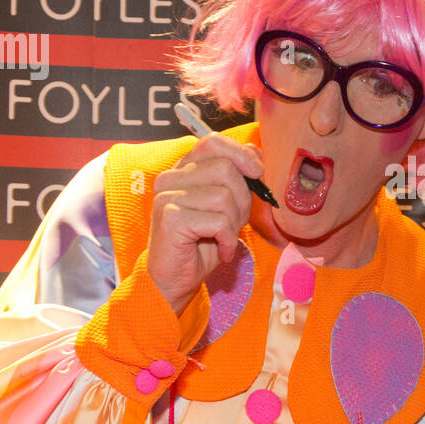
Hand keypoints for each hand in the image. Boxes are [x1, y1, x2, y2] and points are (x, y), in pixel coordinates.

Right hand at [146, 134, 264, 313]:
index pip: (213, 142)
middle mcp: (170, 178)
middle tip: (235, 223)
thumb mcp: (228, 207)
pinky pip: (219, 221)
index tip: (257, 173)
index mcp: (183, 170)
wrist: (176, 281)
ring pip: (224, 196)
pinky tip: (221, 251)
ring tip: (224, 239)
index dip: (240, 154)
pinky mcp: (170, 217)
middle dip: (243, 199)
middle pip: (225, 169)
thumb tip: (255, 151)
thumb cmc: (202, 244)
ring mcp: (167, 196)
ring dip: (234, 224)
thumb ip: (238, 178)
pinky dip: (228, 240)